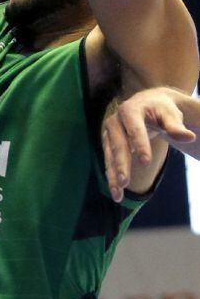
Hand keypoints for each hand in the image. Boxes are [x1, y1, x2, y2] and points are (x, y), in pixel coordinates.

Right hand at [102, 87, 196, 201]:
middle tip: (125, 181)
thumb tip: (190, 137)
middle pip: (118, 143)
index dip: (140, 144)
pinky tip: (116, 193)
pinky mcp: (109, 143)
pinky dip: (111, 176)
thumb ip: (177, 127)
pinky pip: (109, 161)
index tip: (146, 162)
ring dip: (113, 175)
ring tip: (117, 195)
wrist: (147, 104)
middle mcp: (116, 120)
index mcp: (131, 109)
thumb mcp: (170, 115)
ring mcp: (109, 132)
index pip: (135, 128)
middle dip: (121, 163)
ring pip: (110, 155)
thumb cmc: (162, 110)